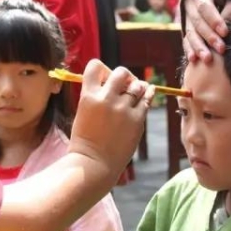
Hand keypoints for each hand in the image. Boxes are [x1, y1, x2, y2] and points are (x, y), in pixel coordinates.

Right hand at [69, 59, 154, 179]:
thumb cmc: (85, 141)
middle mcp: (106, 99)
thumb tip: (109, 83)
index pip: (95, 66)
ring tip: (135, 92)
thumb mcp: (83, 112)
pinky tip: (148, 92)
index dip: (102, 69)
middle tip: (124, 84)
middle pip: (120, 72)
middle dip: (123, 76)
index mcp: (88, 96)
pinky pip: (147, 99)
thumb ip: (95, 96)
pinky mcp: (137, 120)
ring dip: (136, 86)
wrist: (94, 164)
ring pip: (137, 85)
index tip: (105, 78)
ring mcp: (123, 109)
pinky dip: (148, 94)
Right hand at [183, 0, 230, 61]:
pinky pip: (185, 39)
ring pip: (190, 32)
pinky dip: (189, 50)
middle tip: (221, 49)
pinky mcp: (184, 27)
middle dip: (209, 37)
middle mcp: (188, 3)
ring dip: (198, 47)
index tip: (225, 32)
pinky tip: (194, 60)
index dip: (214, 20)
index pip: (205, 7)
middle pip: (197, 22)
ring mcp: (184, 16)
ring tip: (208, 59)